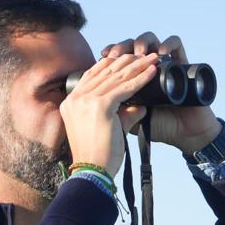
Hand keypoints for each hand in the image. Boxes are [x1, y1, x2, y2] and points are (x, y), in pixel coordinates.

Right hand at [58, 53, 158, 174]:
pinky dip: (141, 79)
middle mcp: (75, 98)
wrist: (93, 172)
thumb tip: (140, 105)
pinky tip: (152, 72)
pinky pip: (125, 88)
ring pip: (117, 77)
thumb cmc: (100, 156)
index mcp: (71, 102)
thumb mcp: (107, 128)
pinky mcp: (100, 105)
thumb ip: (122, 114)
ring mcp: (86, 100)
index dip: (111, 64)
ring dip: (138, 65)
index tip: (127, 58)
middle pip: (105, 72)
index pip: (92, 75)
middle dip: (127, 60)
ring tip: (154, 58)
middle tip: (145, 53)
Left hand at [102, 32, 221, 153]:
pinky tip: (161, 53)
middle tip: (115, 53)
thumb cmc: (160, 128)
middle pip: (132, 45)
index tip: (100, 57)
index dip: (109, 56)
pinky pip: (176, 44)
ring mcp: (166, 63)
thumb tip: (97, 97)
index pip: (119, 57)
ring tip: (137, 53)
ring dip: (142, 42)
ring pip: (151, 39)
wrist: (186, 135)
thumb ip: (115, 110)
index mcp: (136, 76)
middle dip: (122, 48)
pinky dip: (169, 44)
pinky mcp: (184, 64)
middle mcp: (150, 66)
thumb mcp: (130, 120)